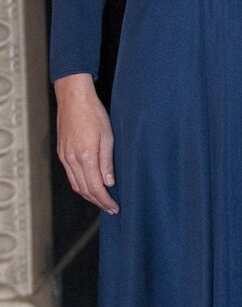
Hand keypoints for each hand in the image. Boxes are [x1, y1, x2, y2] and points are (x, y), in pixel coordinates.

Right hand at [55, 73, 117, 213]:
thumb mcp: (107, 136)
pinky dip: (80, 184)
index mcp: (85, 156)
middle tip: (110, 208)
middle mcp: (72, 160)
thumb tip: (109, 182)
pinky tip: (89, 184)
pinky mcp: (62, 152)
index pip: (95, 188)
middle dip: (98, 201)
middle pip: (84, 190)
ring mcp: (65, 157)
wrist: (74, 98)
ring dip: (88, 195)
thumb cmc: (93, 113)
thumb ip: (107, 161)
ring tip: (101, 200)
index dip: (105, 200)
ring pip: (76, 184)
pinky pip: (70, 175)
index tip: (114, 207)